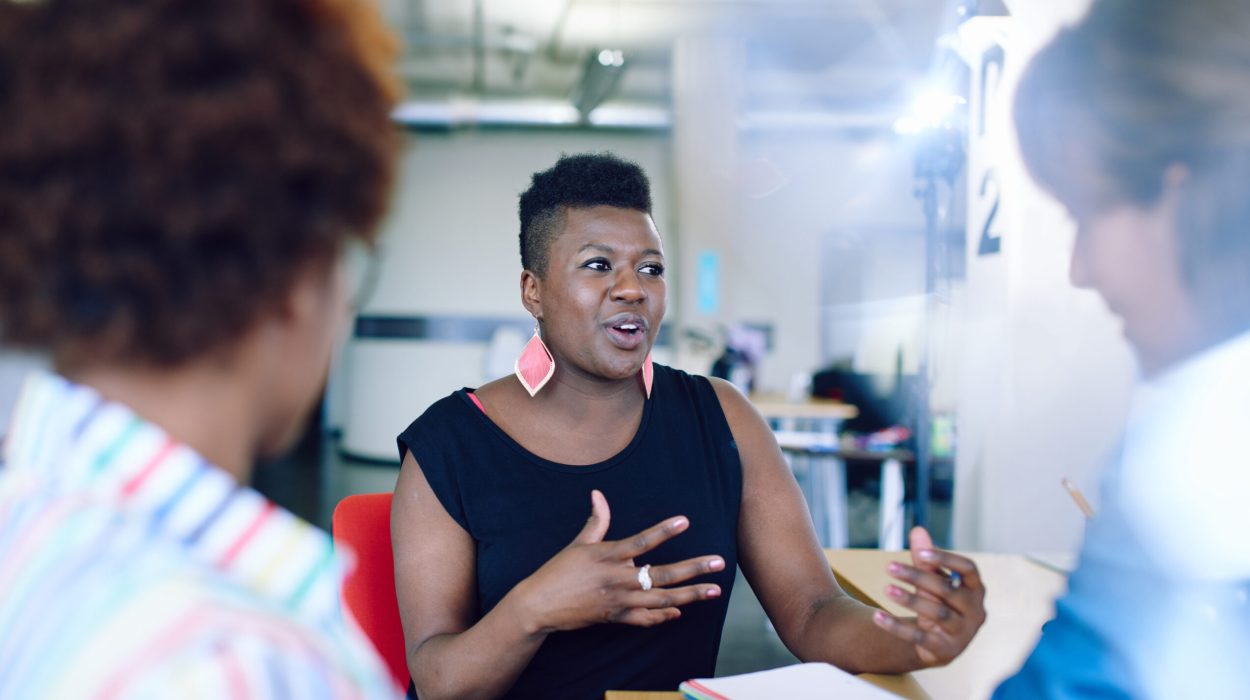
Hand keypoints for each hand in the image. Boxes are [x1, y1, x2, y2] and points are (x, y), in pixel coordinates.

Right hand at [512, 489, 724, 633]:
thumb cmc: (558, 571)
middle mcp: (617, 579)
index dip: (663, 531)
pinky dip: (663, 616)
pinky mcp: (616, 618)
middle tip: (719, 563)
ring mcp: (619, 601)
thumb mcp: (578, 544)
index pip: (642, 541)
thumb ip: (596, 520)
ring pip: (662, 599)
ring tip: (713, 591)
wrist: (539, 605)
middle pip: (662, 574)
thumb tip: (598, 494)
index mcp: (608, 556)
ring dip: (690, 595)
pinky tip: (681, 610)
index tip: (685, 521)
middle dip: (694, 569)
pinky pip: (645, 619)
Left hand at [871, 527, 986, 667]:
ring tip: (887, 589)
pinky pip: (919, 638)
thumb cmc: (939, 601)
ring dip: (910, 600)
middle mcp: (975, 611)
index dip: (946, 559)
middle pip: (948, 591)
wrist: (940, 643)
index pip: (968, 569)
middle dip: (918, 577)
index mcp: (976, 588)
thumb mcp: (933, 579)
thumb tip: (917, 529)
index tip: (920, 552)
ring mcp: (962, 633)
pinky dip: (896, 627)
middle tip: (889, 566)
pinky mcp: (944, 651)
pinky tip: (877, 616)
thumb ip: (925, 558)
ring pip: (937, 614)